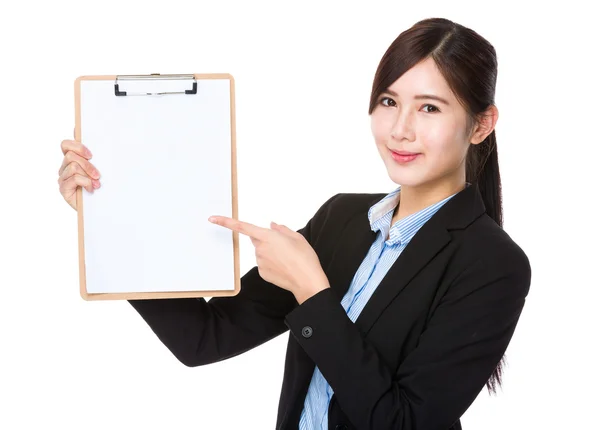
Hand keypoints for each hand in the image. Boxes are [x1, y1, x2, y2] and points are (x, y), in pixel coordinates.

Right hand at [58, 127, 101, 209]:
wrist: (101, 208)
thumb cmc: (100, 188)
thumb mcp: (98, 169)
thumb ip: (94, 156)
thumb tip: (88, 135)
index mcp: (72, 160)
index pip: (65, 145)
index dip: (77, 146)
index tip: (91, 155)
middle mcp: (64, 168)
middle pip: (71, 156)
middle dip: (88, 164)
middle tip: (98, 174)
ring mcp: (63, 178)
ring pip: (73, 166)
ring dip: (88, 174)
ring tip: (97, 184)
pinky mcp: (63, 189)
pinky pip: (74, 178)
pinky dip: (86, 183)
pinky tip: (91, 189)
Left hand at [209, 216, 329, 302]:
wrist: (307, 281)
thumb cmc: (305, 258)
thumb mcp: (297, 237)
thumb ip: (282, 229)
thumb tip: (272, 225)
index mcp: (268, 236)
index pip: (242, 227)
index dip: (226, 222)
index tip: (213, 218)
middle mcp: (260, 249)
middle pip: (257, 240)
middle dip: (266, 240)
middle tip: (284, 247)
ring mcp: (259, 262)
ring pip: (261, 253)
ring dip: (270, 253)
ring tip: (287, 259)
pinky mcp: (261, 273)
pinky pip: (264, 264)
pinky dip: (272, 264)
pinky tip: (284, 267)